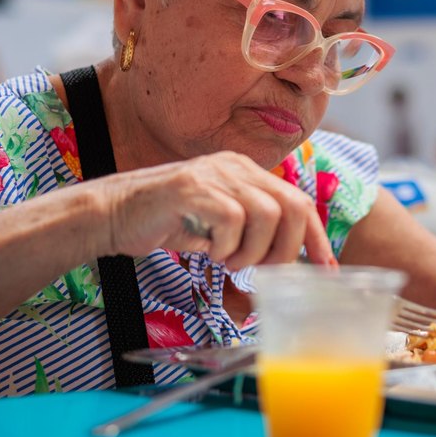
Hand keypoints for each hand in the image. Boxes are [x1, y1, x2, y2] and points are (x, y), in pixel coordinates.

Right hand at [101, 151, 334, 269]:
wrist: (110, 214)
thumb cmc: (163, 223)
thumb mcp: (216, 225)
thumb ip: (250, 232)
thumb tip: (286, 262)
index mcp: (246, 172)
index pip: (299, 201)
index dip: (316, 238)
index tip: (325, 269)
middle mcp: (235, 167)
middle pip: (293, 206)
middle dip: (286, 249)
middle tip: (262, 269)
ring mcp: (214, 175)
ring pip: (268, 214)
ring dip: (253, 251)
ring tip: (227, 260)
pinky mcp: (193, 189)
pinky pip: (233, 220)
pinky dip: (226, 246)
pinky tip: (207, 251)